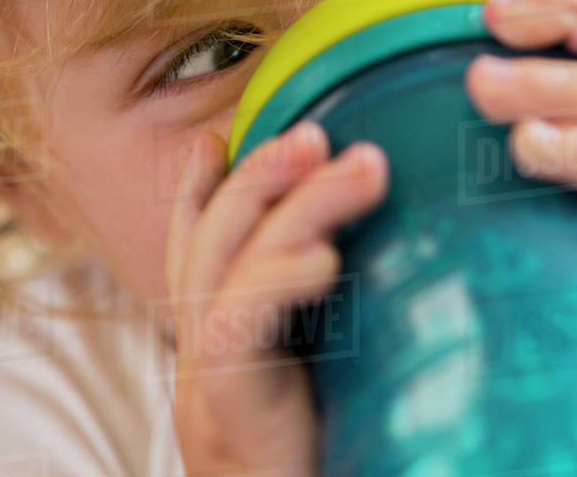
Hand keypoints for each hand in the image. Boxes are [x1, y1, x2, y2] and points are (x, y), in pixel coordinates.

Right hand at [164, 121, 387, 475]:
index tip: (215, 137)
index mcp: (218, 353)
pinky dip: (277, 282)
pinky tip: (326, 257)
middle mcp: (197, 364)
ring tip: (358, 165)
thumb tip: (380, 273)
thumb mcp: (325, 395)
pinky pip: (235, 334)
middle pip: (213, 245)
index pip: (196, 252)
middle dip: (259, 179)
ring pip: (227, 271)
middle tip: (318, 132)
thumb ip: (328, 341)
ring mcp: (204, 392)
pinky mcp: (225, 419)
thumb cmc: (331, 465)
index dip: (197, 191)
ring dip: (288, 208)